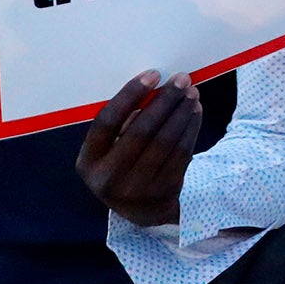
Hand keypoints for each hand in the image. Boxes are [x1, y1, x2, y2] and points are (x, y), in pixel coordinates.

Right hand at [76, 70, 202, 226]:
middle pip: (142, 130)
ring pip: (166, 140)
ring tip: (192, 92)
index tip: (153, 74)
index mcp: (89, 161)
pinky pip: (182, 152)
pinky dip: (191, 127)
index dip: (130, 95)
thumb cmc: (123, 164)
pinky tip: (195, 111)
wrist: (141, 209)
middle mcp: (108, 178)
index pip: (107, 122)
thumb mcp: (109, 150)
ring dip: (182, 111)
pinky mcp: (164, 190)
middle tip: (182, 78)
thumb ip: (124, 122)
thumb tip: (156, 86)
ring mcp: (137, 187)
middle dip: (165, 100)